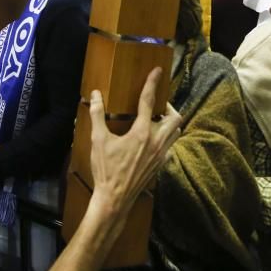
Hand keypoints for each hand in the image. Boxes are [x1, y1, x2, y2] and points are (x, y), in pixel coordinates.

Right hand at [86, 67, 181, 219]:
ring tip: (155, 118)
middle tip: (156, 103)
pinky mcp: (160, 164)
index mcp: (142, 133)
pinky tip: (151, 138)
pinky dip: (165, 136)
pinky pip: (170, 145)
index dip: (152, 83)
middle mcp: (156, 142)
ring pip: (176, 131)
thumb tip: (95, 95)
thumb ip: (97, 115)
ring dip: (169, 121)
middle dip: (168, 106)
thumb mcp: (98, 140)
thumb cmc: (106, 170)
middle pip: (175, 117)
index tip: (157, 71)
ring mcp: (161, 154)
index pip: (149, 101)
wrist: (115, 199)